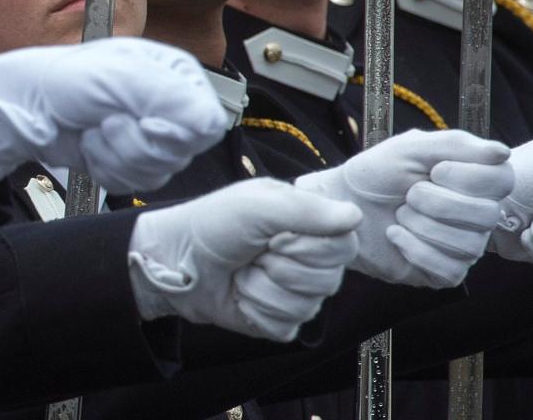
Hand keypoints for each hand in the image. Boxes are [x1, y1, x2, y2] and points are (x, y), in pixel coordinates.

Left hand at [0, 38, 228, 193]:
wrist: (25, 110)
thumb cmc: (65, 80)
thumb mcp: (120, 78)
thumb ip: (170, 97)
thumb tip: (211, 122)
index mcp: (178, 77)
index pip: (208, 121)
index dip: (178, 131)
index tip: (146, 123)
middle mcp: (171, 106)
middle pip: (184, 151)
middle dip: (138, 144)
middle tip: (108, 121)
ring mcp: (152, 136)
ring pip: (161, 171)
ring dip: (118, 156)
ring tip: (95, 130)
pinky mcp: (133, 161)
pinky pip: (137, 184)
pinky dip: (108, 170)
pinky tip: (93, 147)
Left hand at [127, 178, 361, 341]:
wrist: (177, 260)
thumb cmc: (215, 223)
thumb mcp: (259, 205)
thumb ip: (308, 210)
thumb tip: (355, 216)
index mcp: (312, 226)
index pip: (345, 246)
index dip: (311, 249)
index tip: (276, 238)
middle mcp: (311, 260)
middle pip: (329, 281)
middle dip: (282, 269)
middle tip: (257, 254)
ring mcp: (296, 292)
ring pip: (307, 307)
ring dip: (264, 290)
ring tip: (244, 272)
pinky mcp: (278, 320)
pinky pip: (286, 327)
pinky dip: (256, 312)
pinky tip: (242, 295)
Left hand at [295, 129, 512, 287]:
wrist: (344, 205)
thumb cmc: (378, 172)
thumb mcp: (413, 147)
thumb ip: (457, 145)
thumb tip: (503, 152)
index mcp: (476, 178)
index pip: (503, 180)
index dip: (469, 177)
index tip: (435, 170)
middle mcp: (477, 213)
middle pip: (487, 216)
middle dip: (439, 203)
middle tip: (410, 195)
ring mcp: (463, 245)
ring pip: (468, 245)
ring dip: (423, 227)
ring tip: (401, 214)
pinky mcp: (444, 272)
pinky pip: (450, 270)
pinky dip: (416, 251)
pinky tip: (396, 236)